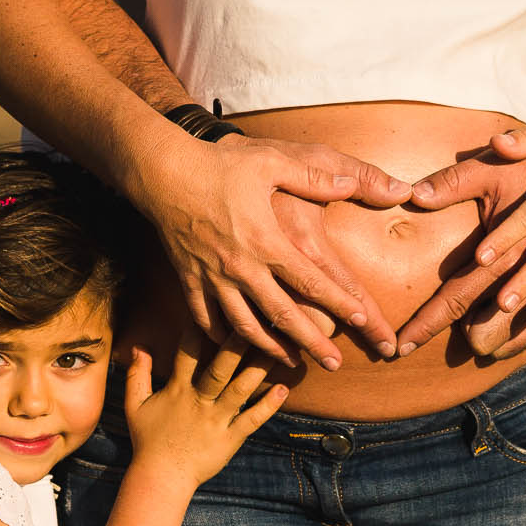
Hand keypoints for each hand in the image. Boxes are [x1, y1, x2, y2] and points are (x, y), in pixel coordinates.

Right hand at [121, 334, 287, 488]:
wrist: (161, 477)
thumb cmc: (148, 440)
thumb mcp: (134, 405)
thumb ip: (136, 374)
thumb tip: (138, 347)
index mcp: (177, 390)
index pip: (187, 354)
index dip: (198, 330)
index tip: (212, 309)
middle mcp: (199, 401)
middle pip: (219, 368)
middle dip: (236, 345)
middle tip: (254, 321)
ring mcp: (216, 420)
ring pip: (240, 390)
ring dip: (258, 369)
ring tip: (278, 349)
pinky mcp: (230, 439)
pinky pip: (251, 419)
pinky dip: (268, 405)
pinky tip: (283, 389)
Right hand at [132, 134, 410, 369]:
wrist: (163, 173)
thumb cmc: (219, 165)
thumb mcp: (271, 162)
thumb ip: (314, 178)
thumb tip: (353, 183)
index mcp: (266, 241)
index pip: (311, 280)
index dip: (339, 302)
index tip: (362, 320)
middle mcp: (242, 267)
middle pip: (283, 315)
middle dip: (311, 342)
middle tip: (334, 363)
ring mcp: (214, 278)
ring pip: (244, 326)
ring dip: (270, 349)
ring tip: (291, 363)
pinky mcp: (190, 279)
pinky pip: (206, 318)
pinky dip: (221, 336)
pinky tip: (235, 344)